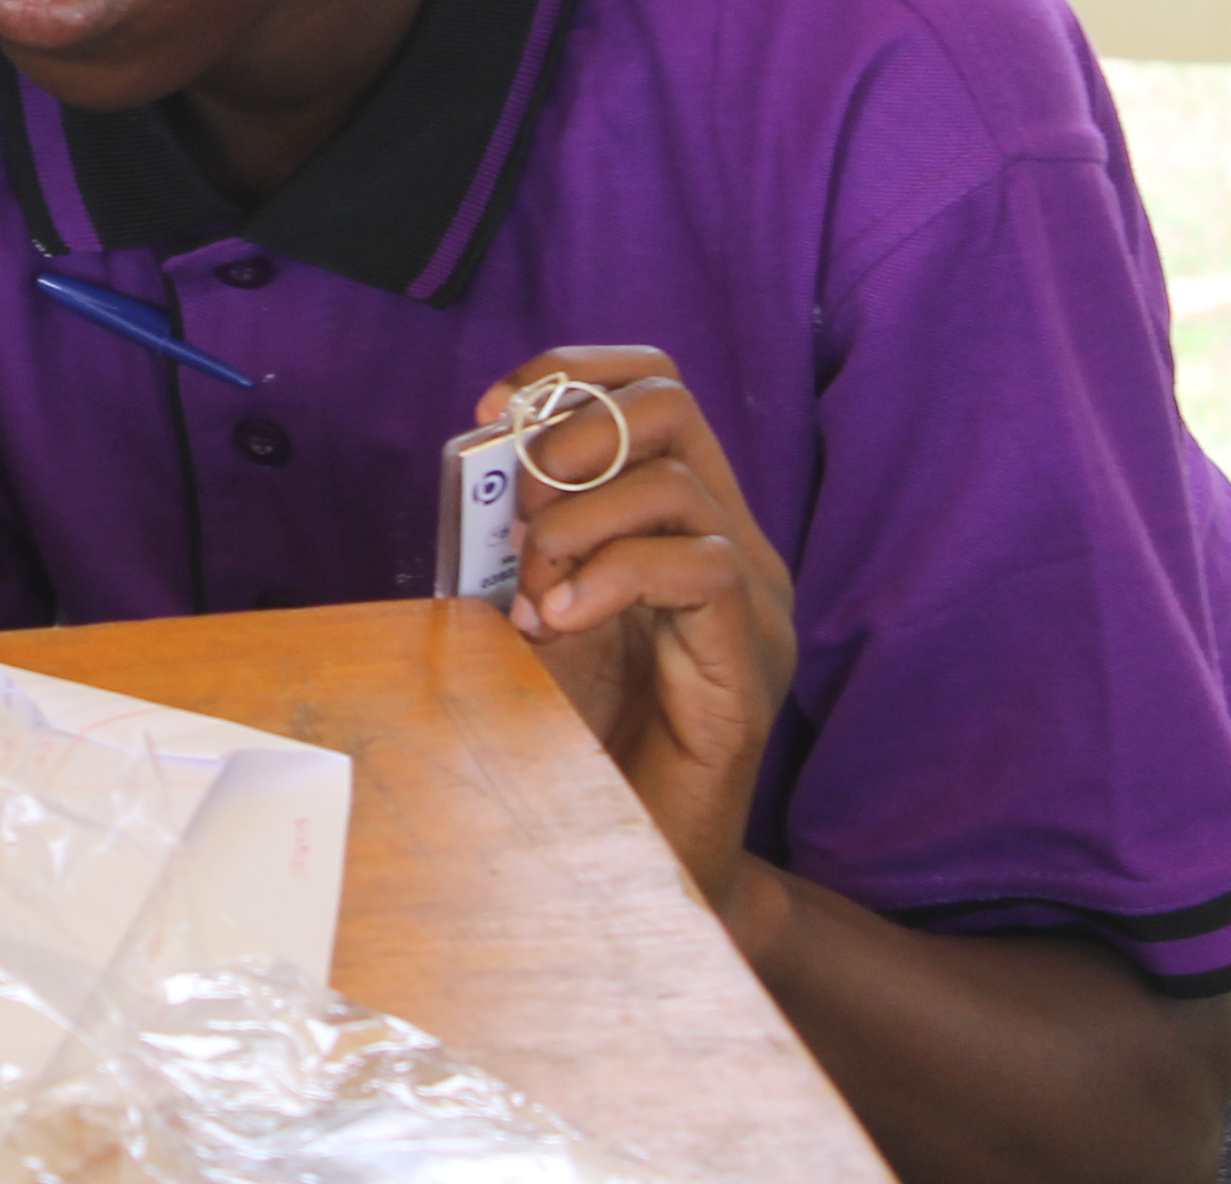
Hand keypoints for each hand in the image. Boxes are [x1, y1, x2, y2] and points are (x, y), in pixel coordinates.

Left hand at [480, 345, 796, 914]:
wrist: (638, 857)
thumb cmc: (587, 735)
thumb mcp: (539, 612)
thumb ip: (523, 542)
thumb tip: (477, 467)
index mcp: (685, 521)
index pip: (652, 386)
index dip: (569, 374)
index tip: (494, 409)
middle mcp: (732, 543)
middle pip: (672, 403)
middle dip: (571, 436)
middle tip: (519, 514)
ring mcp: (753, 601)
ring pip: (678, 483)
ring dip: (576, 520)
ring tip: (533, 587)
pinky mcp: (750, 661)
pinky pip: (700, 568)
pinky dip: (611, 577)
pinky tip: (559, 622)